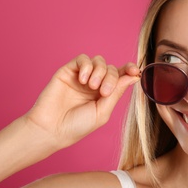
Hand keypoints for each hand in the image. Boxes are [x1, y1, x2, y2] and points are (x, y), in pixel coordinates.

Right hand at [24, 54, 139, 148]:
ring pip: (99, 61)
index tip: (135, 71)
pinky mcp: (68, 71)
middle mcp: (95, 83)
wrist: (51, 129)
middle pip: (111, 69)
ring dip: (99, 71)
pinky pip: (82, 59)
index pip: (121, 77)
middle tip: (103, 92)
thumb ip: (117, 92)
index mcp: (105, 94)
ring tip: (92, 86)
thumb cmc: (77, 126)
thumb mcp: (103, 111)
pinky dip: (87, 66)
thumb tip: (134, 76)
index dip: (129, 70)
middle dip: (111, 78)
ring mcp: (82, 77)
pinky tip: (83, 80)